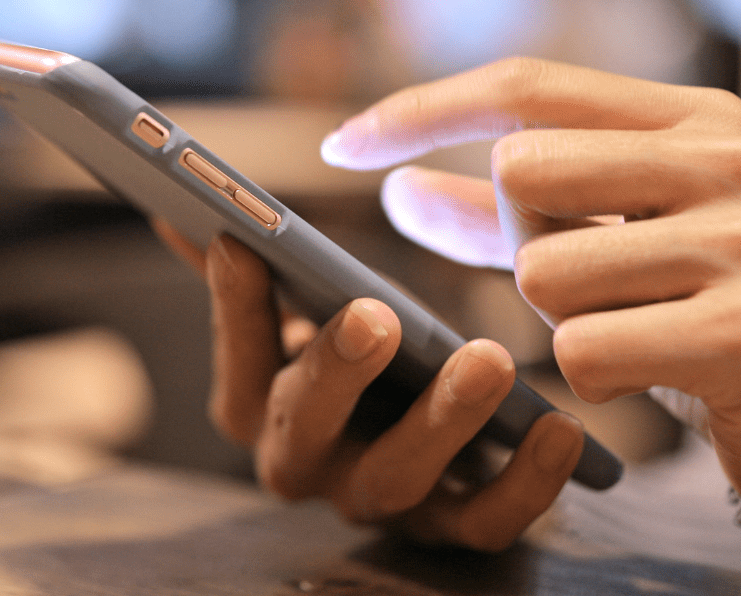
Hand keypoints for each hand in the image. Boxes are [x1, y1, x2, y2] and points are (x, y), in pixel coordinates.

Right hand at [153, 220, 584, 551]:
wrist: (423, 443)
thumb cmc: (354, 362)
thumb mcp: (300, 315)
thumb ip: (252, 274)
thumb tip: (179, 213)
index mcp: (261, 402)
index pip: (238, 357)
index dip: (235, 307)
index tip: (241, 240)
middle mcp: (306, 461)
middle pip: (302, 429)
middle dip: (333, 372)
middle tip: (373, 314)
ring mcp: (377, 500)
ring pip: (395, 480)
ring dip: (441, 423)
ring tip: (490, 360)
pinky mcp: (449, 527)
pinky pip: (483, 524)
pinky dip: (523, 486)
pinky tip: (561, 428)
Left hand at [322, 57, 740, 528]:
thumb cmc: (682, 305)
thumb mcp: (591, 239)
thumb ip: (493, 214)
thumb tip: (393, 188)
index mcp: (692, 116)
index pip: (523, 86)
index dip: (421, 110)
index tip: (340, 144)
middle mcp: (731, 159)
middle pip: (520, 172)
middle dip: (519, 241)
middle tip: (586, 277)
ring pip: (542, 273)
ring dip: (558, 319)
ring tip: (632, 325)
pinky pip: (582, 354)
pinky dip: (591, 378)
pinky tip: (650, 373)